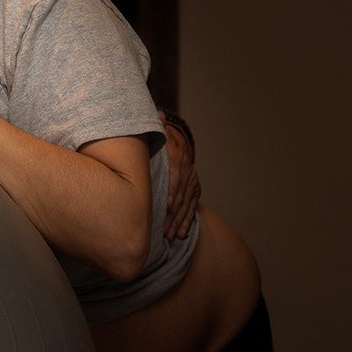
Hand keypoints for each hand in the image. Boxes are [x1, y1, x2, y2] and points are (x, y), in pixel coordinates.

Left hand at [160, 112, 200, 240]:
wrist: (177, 141)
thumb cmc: (160, 141)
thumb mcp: (158, 133)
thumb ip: (156, 126)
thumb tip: (158, 114)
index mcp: (177, 158)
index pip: (176, 177)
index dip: (172, 192)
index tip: (166, 206)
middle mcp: (188, 171)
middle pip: (180, 195)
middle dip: (172, 215)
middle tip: (162, 231)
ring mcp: (192, 182)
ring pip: (186, 204)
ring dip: (178, 222)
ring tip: (170, 236)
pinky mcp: (194, 189)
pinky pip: (192, 207)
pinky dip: (186, 221)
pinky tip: (181, 234)